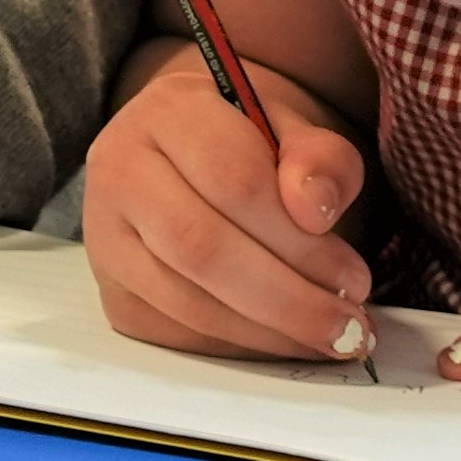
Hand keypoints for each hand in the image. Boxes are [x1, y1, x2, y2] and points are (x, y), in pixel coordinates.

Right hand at [75, 44, 372, 362]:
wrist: (187, 156)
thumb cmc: (249, 144)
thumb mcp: (296, 131)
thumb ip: (320, 159)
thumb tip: (314, 210)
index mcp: (168, 112)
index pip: (234, 182)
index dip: (300, 240)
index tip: (354, 277)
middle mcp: (120, 170)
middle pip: (201, 247)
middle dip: (288, 299)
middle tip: (349, 327)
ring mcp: (106, 236)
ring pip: (185, 301)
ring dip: (268, 332)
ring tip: (328, 337)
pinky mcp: (113, 293)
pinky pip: (176, 334)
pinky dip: (240, 347)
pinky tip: (283, 341)